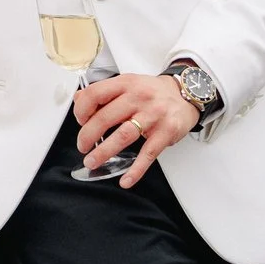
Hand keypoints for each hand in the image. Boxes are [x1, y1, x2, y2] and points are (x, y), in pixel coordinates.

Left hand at [73, 69, 200, 184]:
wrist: (186, 94)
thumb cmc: (152, 92)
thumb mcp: (127, 84)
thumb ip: (103, 92)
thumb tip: (78, 100)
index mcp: (125, 83)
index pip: (95, 94)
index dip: (81, 110)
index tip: (79, 121)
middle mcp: (138, 97)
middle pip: (105, 118)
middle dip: (88, 135)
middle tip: (82, 147)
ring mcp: (153, 115)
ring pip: (123, 135)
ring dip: (104, 152)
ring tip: (92, 162)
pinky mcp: (165, 132)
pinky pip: (148, 154)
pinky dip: (136, 170)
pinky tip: (125, 180)